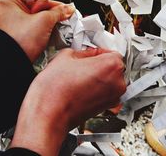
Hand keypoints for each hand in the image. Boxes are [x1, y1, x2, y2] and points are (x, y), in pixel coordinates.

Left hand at [0, 0, 73, 61]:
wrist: (13, 62)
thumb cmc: (19, 42)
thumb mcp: (44, 21)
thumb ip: (59, 12)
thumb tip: (68, 9)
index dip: (44, 0)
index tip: (43, 12)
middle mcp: (9, 6)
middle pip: (38, 0)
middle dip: (49, 10)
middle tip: (56, 17)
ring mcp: (14, 17)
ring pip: (38, 11)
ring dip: (47, 17)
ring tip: (51, 25)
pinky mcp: (19, 27)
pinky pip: (35, 20)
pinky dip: (43, 24)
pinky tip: (47, 29)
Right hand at [10, 48, 125, 155]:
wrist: (48, 114)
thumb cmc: (55, 90)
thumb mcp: (66, 56)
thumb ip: (83, 51)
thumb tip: (88, 53)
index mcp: (111, 65)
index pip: (112, 52)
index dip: (98, 52)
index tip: (90, 53)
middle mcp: (117, 83)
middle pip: (113, 67)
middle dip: (99, 65)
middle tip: (81, 65)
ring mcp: (113, 97)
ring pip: (109, 80)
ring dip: (97, 77)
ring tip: (78, 77)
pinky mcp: (106, 108)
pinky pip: (105, 92)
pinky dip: (96, 89)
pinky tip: (80, 87)